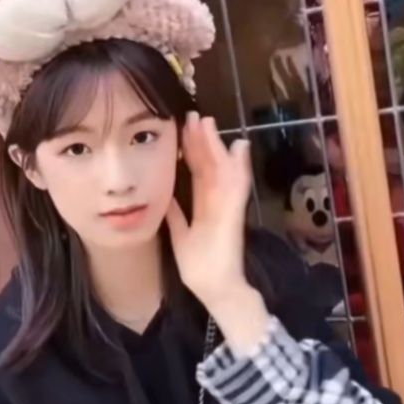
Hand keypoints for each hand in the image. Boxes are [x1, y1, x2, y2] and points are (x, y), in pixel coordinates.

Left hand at [166, 112, 251, 310]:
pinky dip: (239, 168)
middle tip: (193, 115)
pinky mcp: (234, 215)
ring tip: (208, 122)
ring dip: (216, 146)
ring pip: (222, 169)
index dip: (190, 150)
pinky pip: (238, 188)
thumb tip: (164, 196)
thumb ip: (175, 215)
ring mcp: (227, 206)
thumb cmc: (199, 266)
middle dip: (201, 140)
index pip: (196, 172)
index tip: (182, 130)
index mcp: (203, 205)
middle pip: (208, 165)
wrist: (216, 288)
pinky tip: (238, 149)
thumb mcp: (180, 234)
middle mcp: (216, 201)